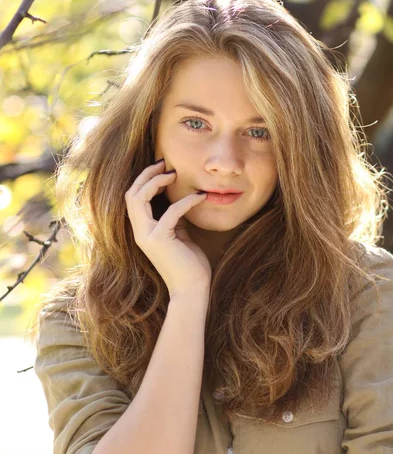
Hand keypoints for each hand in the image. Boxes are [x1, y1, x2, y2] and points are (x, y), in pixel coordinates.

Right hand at [125, 160, 211, 297]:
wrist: (192, 290)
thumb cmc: (189, 265)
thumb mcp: (179, 235)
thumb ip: (174, 219)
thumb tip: (180, 200)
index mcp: (142, 230)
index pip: (134, 198)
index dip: (145, 180)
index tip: (163, 168)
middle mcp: (140, 232)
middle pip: (131, 194)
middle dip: (146, 174)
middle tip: (165, 163)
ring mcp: (147, 236)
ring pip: (139, 198)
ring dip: (156, 182)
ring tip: (174, 174)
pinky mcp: (160, 240)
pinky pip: (171, 212)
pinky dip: (186, 201)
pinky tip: (201, 197)